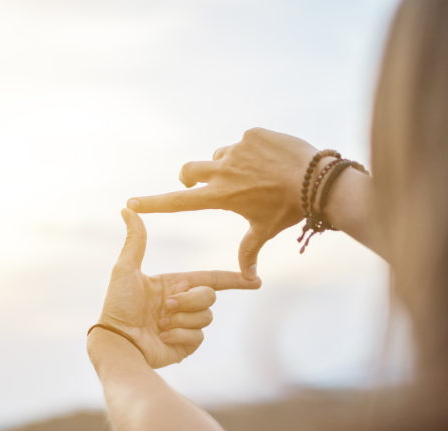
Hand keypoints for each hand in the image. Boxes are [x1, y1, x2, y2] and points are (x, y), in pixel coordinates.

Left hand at [96, 209, 261, 368]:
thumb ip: (135, 241)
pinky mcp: (186, 345)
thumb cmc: (118, 305)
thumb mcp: (126, 269)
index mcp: (176, 285)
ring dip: (180, 320)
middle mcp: (184, 304)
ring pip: (206, 317)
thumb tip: (127, 208)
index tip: (254, 279)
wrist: (117, 341)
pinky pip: (198, 336)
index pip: (212, 279)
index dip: (234, 279)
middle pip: (209, 296)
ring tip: (159, 324)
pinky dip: (178, 335)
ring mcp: (186, 326)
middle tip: (165, 307)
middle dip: (189, 301)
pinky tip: (161, 337)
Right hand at [126, 128, 316, 279]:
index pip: (178, 202)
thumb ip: (249, 251)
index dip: (153, 203)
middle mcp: (222, 170)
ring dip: (228, 164)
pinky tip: (272, 161)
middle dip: (190, 177)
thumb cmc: (289, 210)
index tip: (131, 203)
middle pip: (189, 171)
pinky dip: (253, 151)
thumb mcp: (265, 230)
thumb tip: (248, 278)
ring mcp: (237, 149)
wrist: (316, 180)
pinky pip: (245, 142)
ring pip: (220, 155)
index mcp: (220, 196)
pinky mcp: (252, 134)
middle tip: (200, 183)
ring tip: (255, 175)